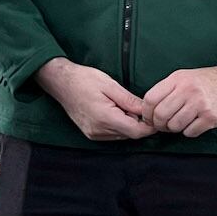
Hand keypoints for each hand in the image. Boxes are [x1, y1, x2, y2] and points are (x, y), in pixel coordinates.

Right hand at [36, 59, 153, 140]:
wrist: (61, 83)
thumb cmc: (84, 79)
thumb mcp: (111, 85)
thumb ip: (130, 101)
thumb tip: (148, 110)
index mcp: (105, 118)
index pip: (136, 132)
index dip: (149, 126)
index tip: (155, 115)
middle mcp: (99, 131)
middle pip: (130, 134)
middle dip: (139, 122)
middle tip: (137, 105)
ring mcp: (94, 134)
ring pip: (122, 135)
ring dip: (129, 123)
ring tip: (122, 105)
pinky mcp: (91, 134)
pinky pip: (113, 135)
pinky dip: (119, 125)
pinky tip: (114, 111)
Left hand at [143, 66, 216, 137]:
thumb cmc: (207, 83)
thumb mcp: (185, 77)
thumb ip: (168, 89)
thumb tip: (149, 109)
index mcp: (178, 79)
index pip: (151, 99)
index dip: (147, 113)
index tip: (150, 118)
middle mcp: (188, 90)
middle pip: (161, 114)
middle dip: (159, 125)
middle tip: (164, 126)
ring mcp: (200, 104)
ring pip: (174, 125)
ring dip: (175, 129)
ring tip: (181, 124)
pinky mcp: (211, 117)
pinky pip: (190, 132)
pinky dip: (189, 132)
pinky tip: (195, 124)